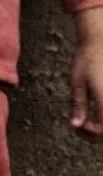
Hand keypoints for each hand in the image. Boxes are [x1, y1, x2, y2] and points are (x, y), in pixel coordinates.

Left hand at [70, 7, 102, 141]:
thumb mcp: (77, 82)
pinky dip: (102, 117)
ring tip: (86, 120)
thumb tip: (75, 126)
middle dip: (95, 133)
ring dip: (100, 127)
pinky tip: (94, 112)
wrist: (99, 41)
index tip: (78, 123)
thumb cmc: (87, 59)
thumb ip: (78, 105)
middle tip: (80, 125)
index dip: (90, 133)